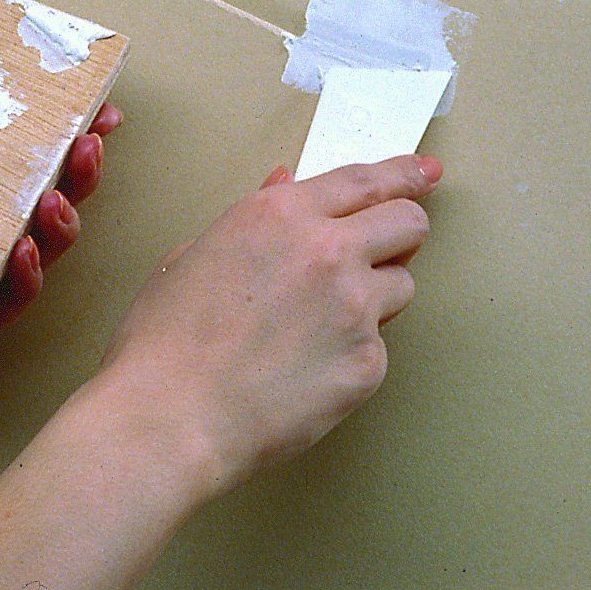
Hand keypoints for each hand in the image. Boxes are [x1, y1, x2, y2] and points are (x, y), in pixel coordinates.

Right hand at [99, 154, 439, 496]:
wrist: (170, 418)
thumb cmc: (166, 341)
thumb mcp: (196, 253)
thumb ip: (257, 217)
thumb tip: (286, 186)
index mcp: (281, 215)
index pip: (365, 180)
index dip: (403, 174)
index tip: (424, 172)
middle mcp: (327, 251)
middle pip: (408, 223)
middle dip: (400, 233)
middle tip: (382, 250)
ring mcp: (354, 308)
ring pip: (402, 286)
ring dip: (375, 296)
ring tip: (318, 325)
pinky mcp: (367, 364)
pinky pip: (378, 348)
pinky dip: (352, 354)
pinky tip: (304, 370)